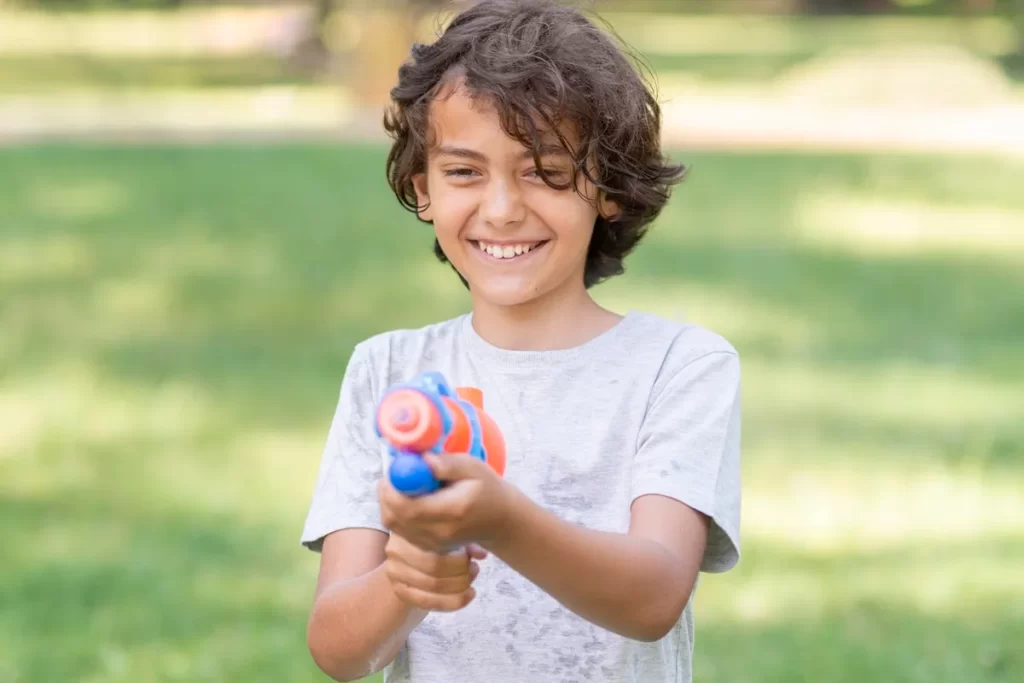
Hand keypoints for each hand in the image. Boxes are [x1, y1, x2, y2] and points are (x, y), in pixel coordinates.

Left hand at [378, 452, 515, 552]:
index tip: (394, 469)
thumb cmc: (486, 489)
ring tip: (403, 485)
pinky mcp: (427, 547)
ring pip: (392, 524)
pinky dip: (396, 512)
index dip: (392, 489)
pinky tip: (409, 499)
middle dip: (386, 494)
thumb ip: (447, 464)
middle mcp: (439, 533)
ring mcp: (432, 544)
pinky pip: (399, 530)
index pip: (407, 507)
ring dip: (389, 502)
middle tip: (393, 474)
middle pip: (394, 518)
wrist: (499, 521)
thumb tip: (421, 460)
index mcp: (451, 511)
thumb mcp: (473, 467)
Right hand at [384, 532, 487, 611]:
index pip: (436, 546)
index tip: (471, 559)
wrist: (411, 561)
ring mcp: (395, 573)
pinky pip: (428, 602)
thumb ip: (466, 543)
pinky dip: (452, 602)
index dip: (458, 556)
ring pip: (433, 585)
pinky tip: (467, 597)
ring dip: (459, 587)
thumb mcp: (451, 538)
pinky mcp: (401, 592)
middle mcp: (396, 550)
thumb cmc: (436, 545)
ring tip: (472, 584)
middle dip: (460, 571)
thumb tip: (481, 555)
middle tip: (474, 570)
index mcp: (409, 528)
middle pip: (434, 566)